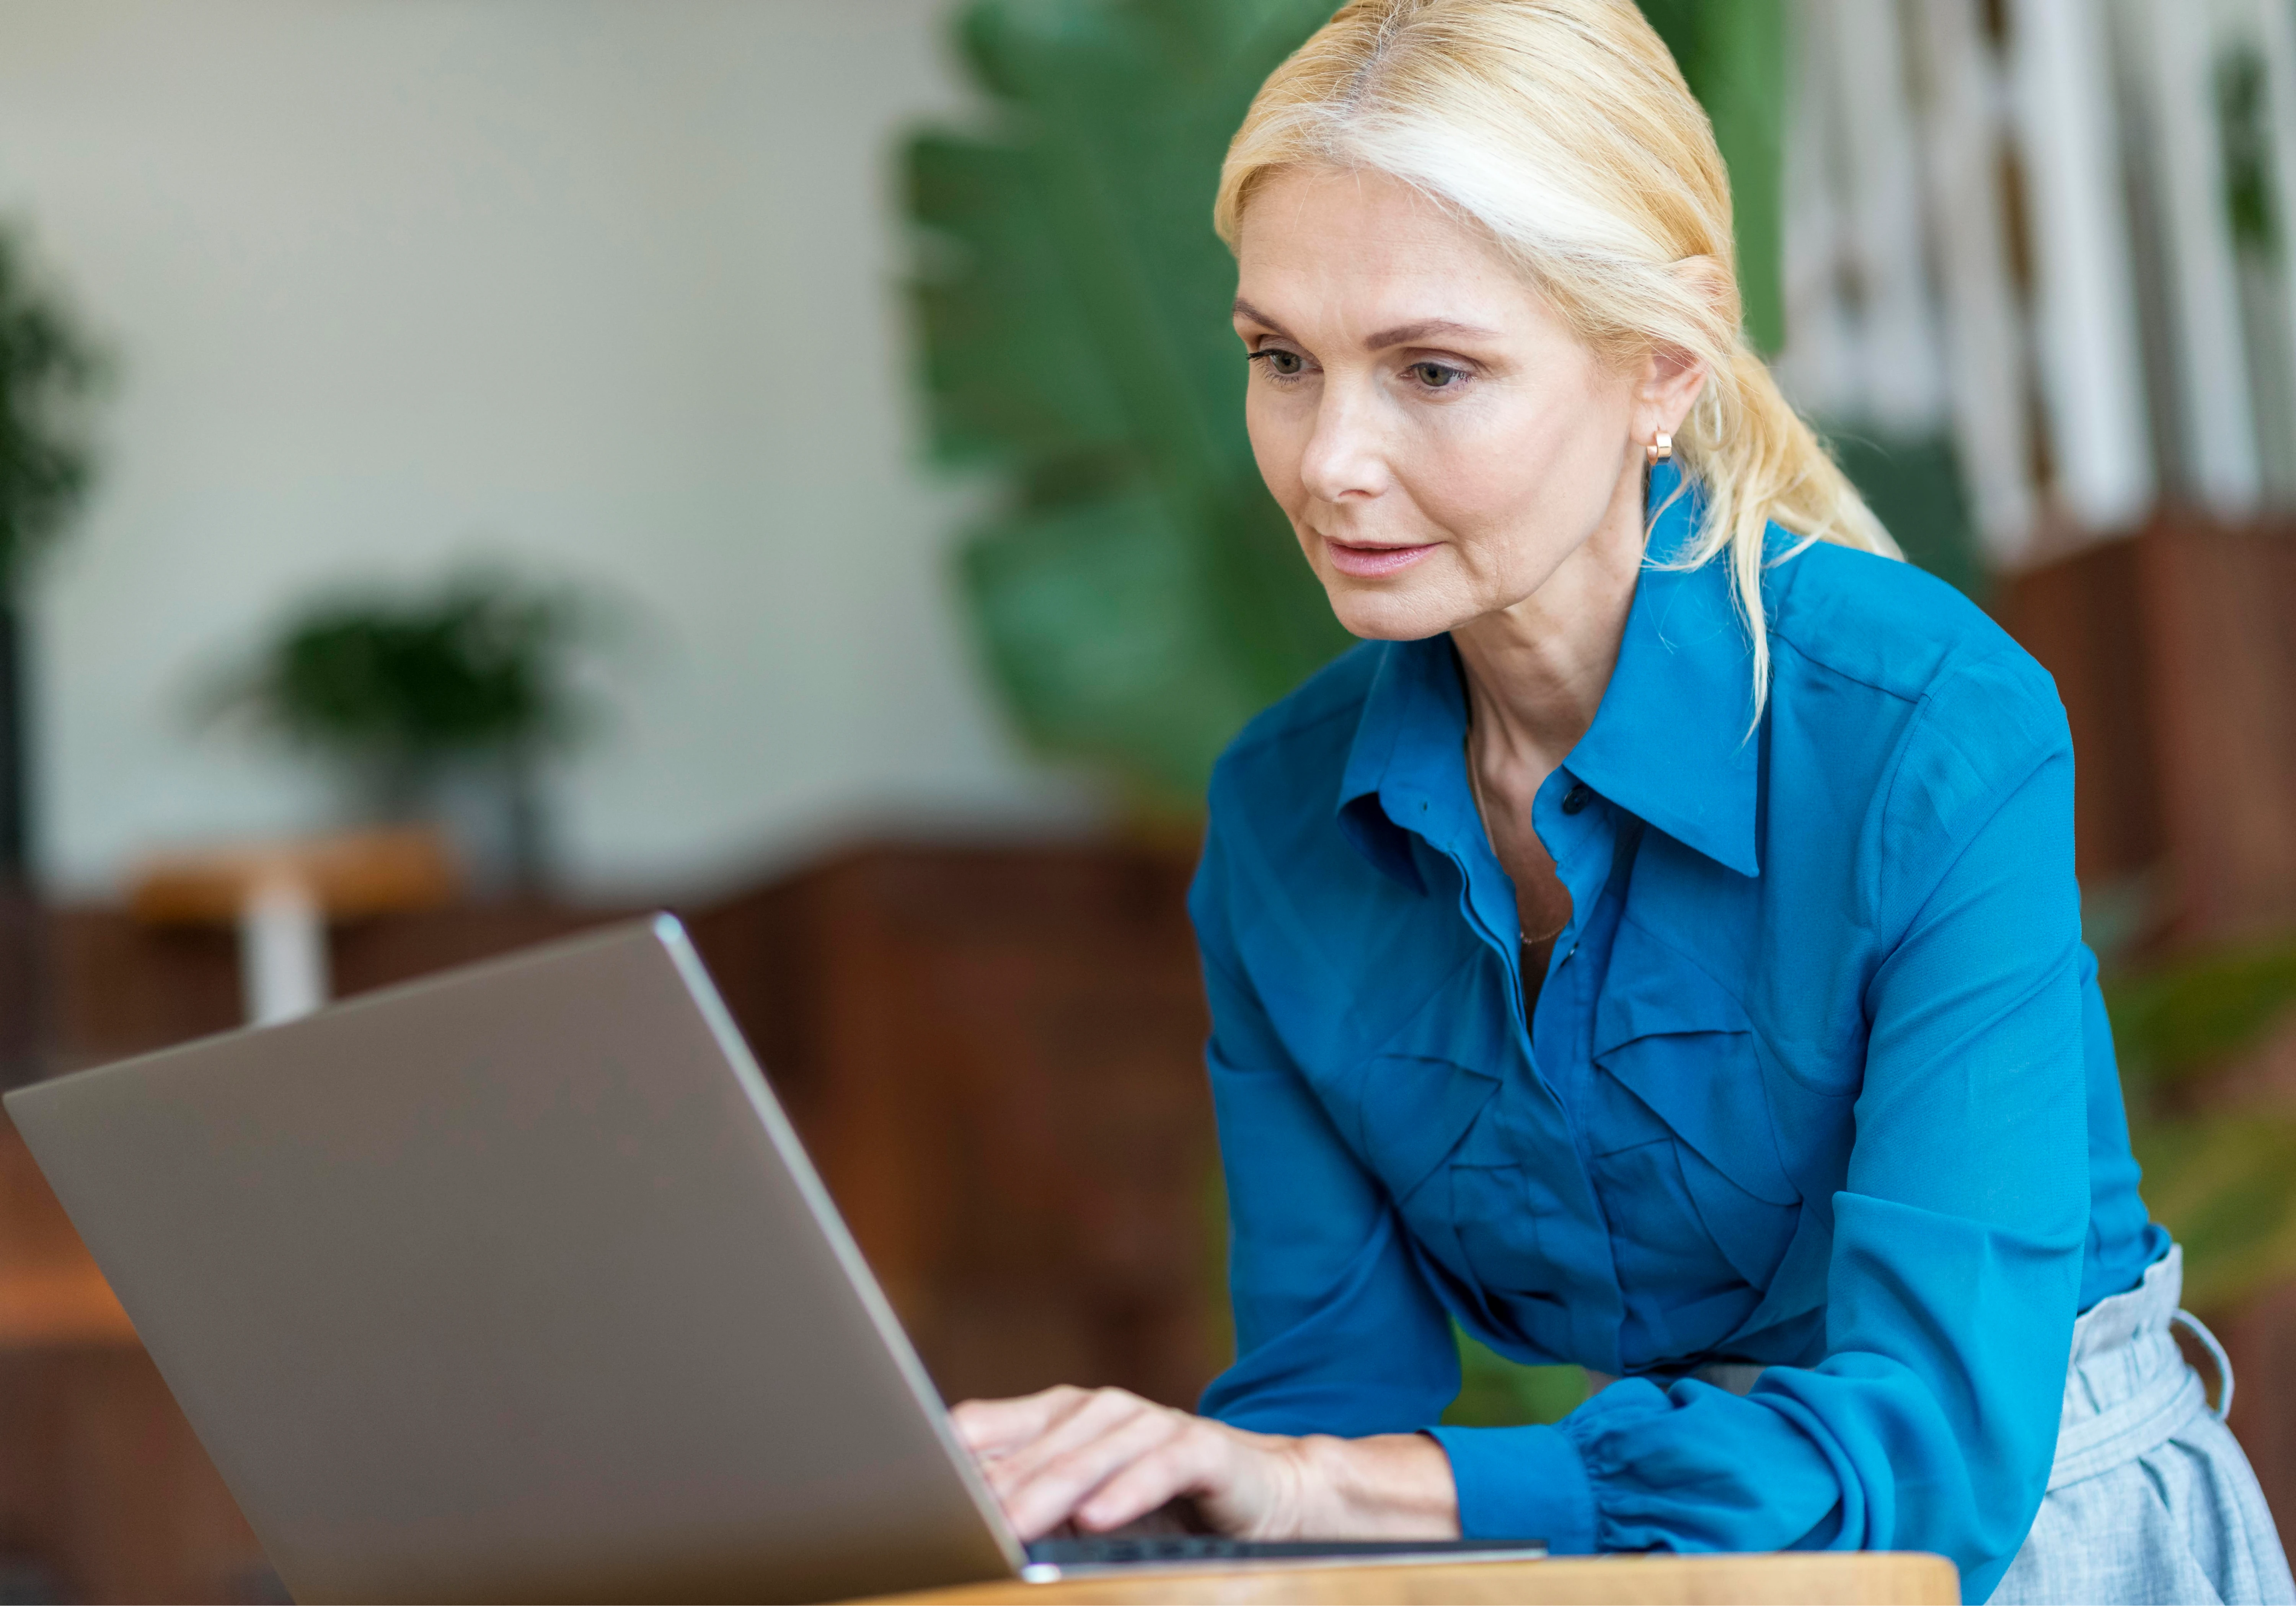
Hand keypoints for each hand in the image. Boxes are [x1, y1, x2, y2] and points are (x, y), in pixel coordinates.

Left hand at [949, 1385, 1459, 1543]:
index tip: (908, 1488)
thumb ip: (1025, 1489)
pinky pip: (1161, 1466)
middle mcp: (1102, 1410)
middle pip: (1036, 1448)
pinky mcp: (1202, 1447)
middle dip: (996, 1490)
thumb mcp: (1081, 1497)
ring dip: (1052, 1491)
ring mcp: (1152, 1424)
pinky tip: (1099, 1516)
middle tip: (957, 1526)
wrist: (1265, 1493)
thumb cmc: (1160, 1501)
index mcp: (1061, 1416)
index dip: (948, 1459)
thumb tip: (950, 1507)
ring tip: (1015, 1526)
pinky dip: (1129, 1491)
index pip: (989, 1429)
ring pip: (1091, 1456)